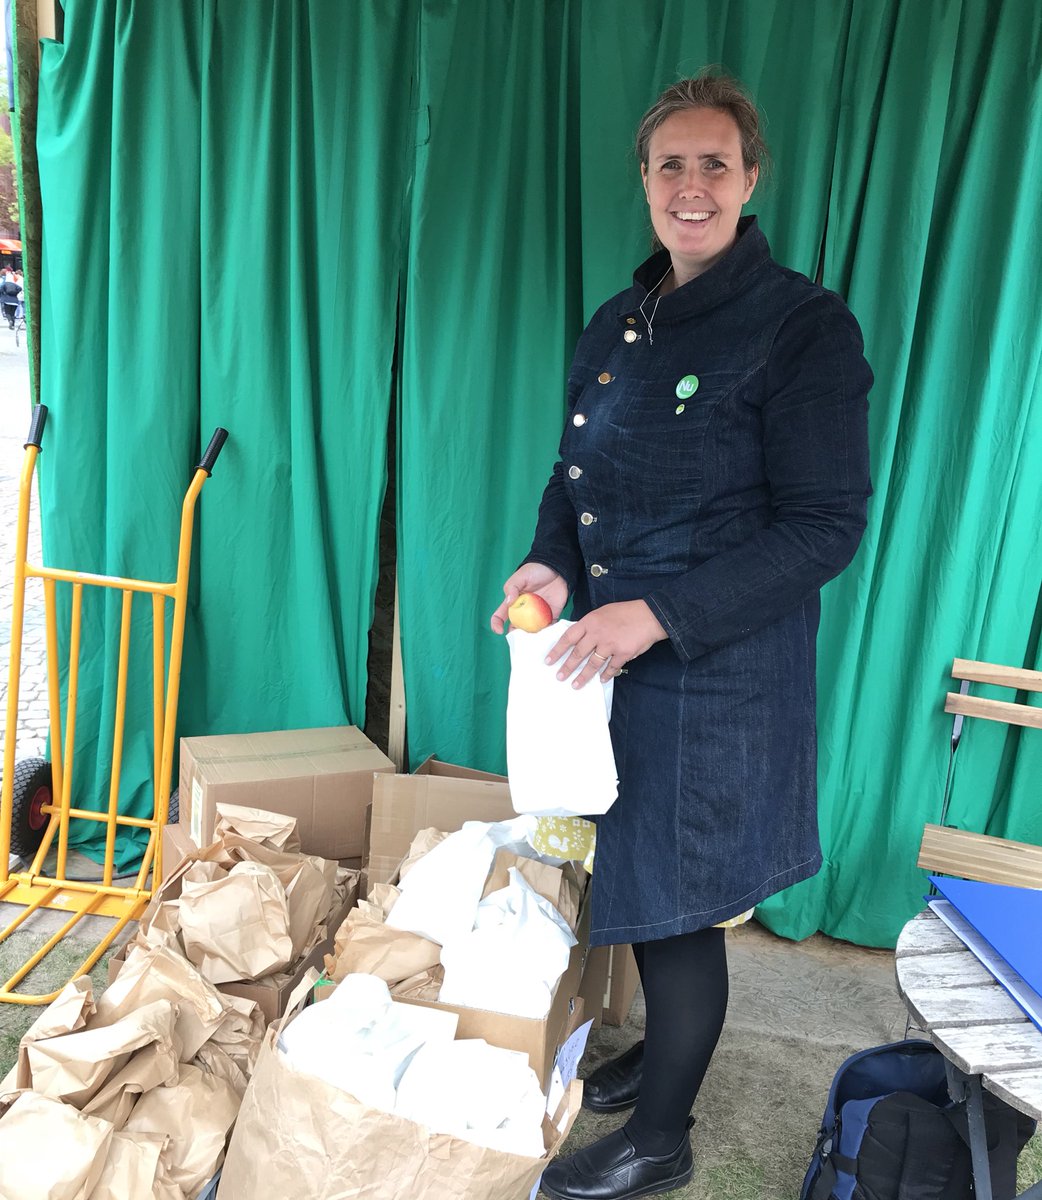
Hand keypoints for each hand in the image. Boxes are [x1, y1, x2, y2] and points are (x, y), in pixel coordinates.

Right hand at [490, 563, 568, 633]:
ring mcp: (537, 615)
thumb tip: (508, 602)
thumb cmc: (536, 570)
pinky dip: (548, 633)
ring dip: (532, 638)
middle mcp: (524, 611)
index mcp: (513, 602)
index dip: (497, 624)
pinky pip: (549, 628)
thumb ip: (512, 588)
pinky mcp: (551, 615)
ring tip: (534, 641)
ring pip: (532, 631)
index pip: (500, 615)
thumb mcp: (521, 576)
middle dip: (517, 637)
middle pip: (516, 628)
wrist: (557, 567)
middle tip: (520, 640)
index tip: (499, 630)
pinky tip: (547, 635)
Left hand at [544, 600, 667, 687]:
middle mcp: (597, 633)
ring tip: (576, 685)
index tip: (548, 661)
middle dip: (567, 667)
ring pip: (593, 664)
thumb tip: (578, 638)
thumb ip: (590, 625)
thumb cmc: (626, 612)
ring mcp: (610, 644)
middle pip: (578, 654)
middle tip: (559, 677)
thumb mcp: (603, 613)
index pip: (568, 637)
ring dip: (583, 676)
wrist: (649, 615)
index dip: (557, 650)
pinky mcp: (623, 653)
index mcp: (590, 621)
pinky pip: (611, 668)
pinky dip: (606, 675)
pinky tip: (602, 680)